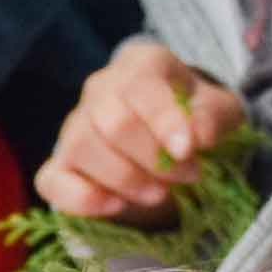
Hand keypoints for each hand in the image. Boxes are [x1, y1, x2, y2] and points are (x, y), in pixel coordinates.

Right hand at [38, 41, 243, 220]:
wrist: (166, 136)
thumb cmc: (192, 117)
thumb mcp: (219, 111)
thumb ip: (213, 117)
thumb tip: (197, 136)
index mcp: (140, 66)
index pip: (141, 88)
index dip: (164, 121)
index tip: (188, 151)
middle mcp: (100, 90)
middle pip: (113, 123)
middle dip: (154, 158)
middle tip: (188, 176)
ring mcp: (74, 127)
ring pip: (83, 148)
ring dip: (126, 179)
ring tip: (159, 193)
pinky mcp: (59, 164)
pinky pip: (53, 181)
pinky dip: (82, 198)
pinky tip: (116, 205)